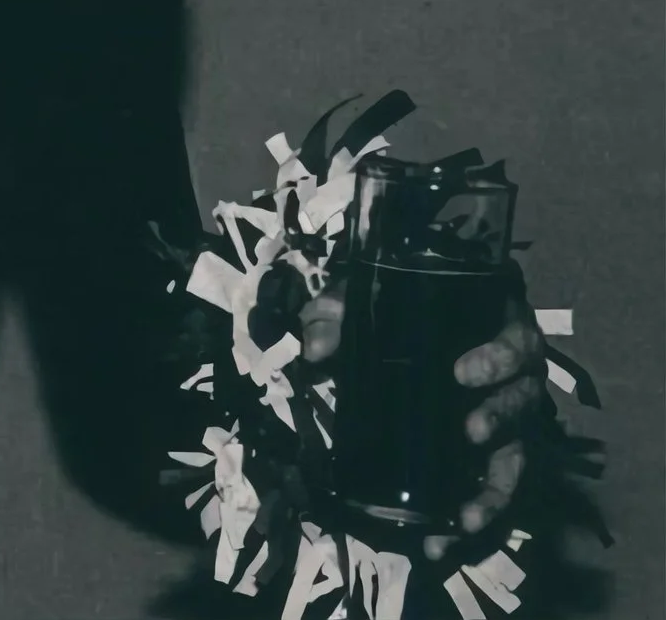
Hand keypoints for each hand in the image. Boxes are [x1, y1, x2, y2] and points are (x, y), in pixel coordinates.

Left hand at [301, 284, 547, 558]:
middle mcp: (516, 382)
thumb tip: (316, 349)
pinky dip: (476, 517)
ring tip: (465, 518)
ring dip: (494, 492)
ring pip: (515, 458)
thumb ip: (337, 312)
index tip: (462, 373)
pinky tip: (446, 540)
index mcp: (498, 334)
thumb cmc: (403, 307)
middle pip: (522, 404)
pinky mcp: (494, 458)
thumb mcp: (368, 298)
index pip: (515, 343)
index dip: (497, 358)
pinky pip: (495, 490)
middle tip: (471, 433)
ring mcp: (510, 425)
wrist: (423, 325)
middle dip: (500, 421)